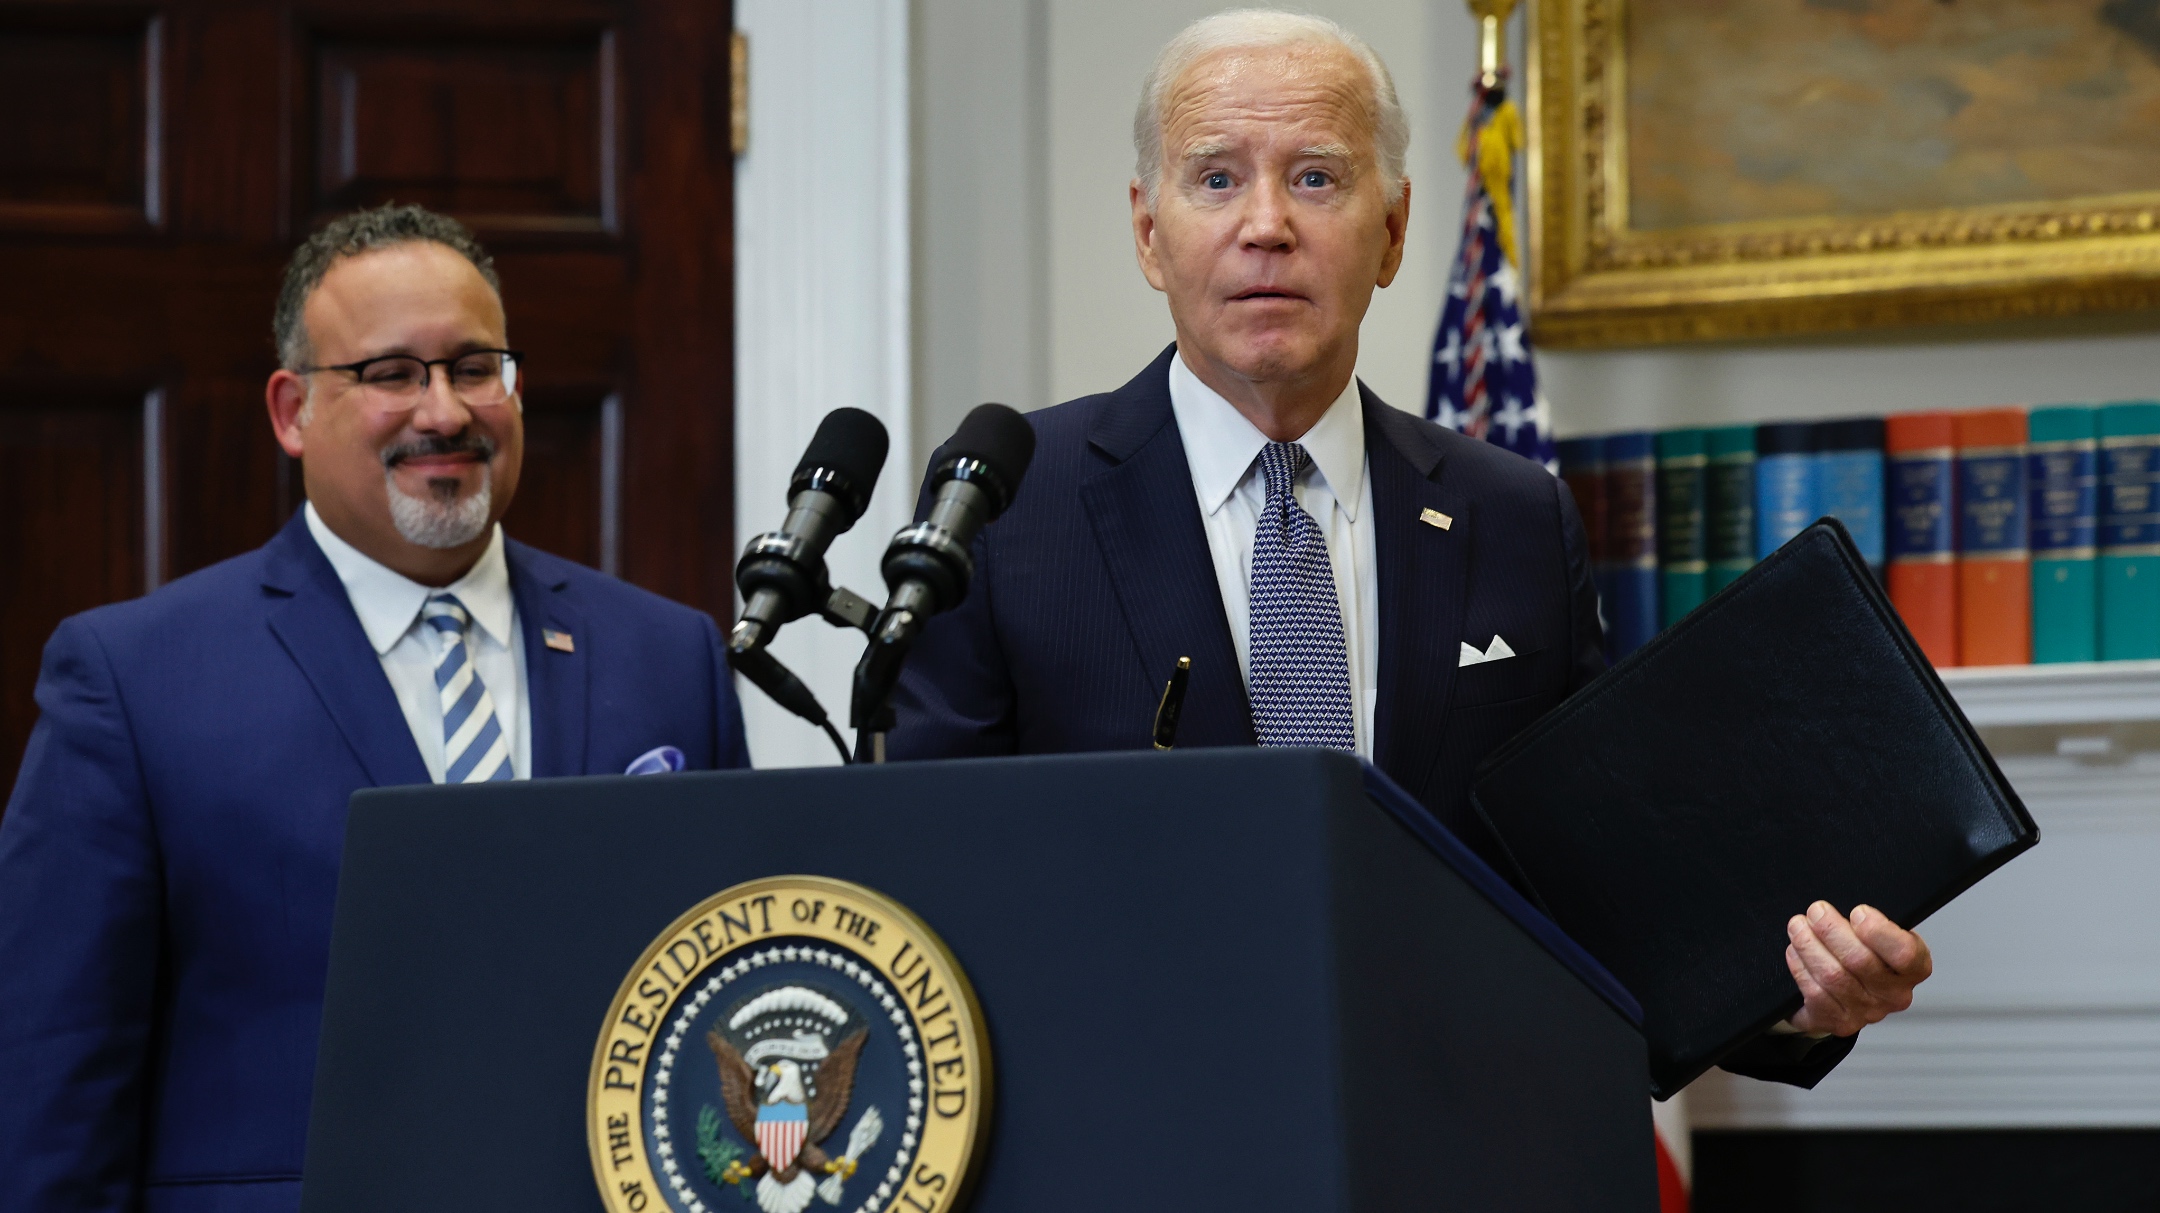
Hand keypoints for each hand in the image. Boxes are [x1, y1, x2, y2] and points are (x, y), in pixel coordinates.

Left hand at [1784, 901, 1932, 1036]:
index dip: (1879, 932)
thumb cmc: (1866, 953)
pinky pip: (1815, 993)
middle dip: (1831, 930)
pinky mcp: (1839, 1022)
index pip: (1905, 953)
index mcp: (1913, 968)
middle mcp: (1895, 994)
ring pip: (1833, 976)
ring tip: (1798, 926)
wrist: (1847, 994)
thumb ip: (1872, 923)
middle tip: (1816, 910)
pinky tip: (1794, 952)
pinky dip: (1800, 967)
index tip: (1858, 911)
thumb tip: (1851, 907)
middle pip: (1860, 961)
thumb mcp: (1879, 935)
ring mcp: (1867, 1012)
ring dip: (1809, 945)